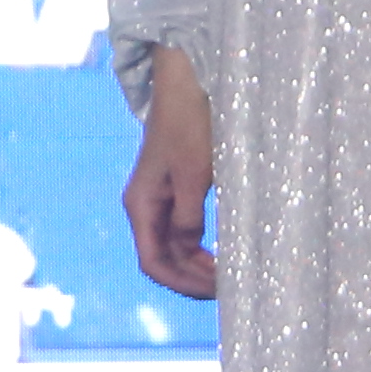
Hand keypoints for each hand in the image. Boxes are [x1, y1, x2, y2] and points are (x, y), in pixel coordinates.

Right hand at [125, 39, 220, 299]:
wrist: (187, 82)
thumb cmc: (190, 123)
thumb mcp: (193, 173)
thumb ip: (187, 217)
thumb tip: (187, 251)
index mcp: (141, 205)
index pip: (154, 263)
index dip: (183, 283)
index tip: (217, 289)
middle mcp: (145, 206)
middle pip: (162, 260)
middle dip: (192, 279)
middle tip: (229, 287)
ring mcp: (159, 199)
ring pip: (172, 248)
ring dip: (196, 266)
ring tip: (227, 276)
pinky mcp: (174, 189)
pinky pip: (181, 231)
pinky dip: (198, 248)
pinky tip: (218, 253)